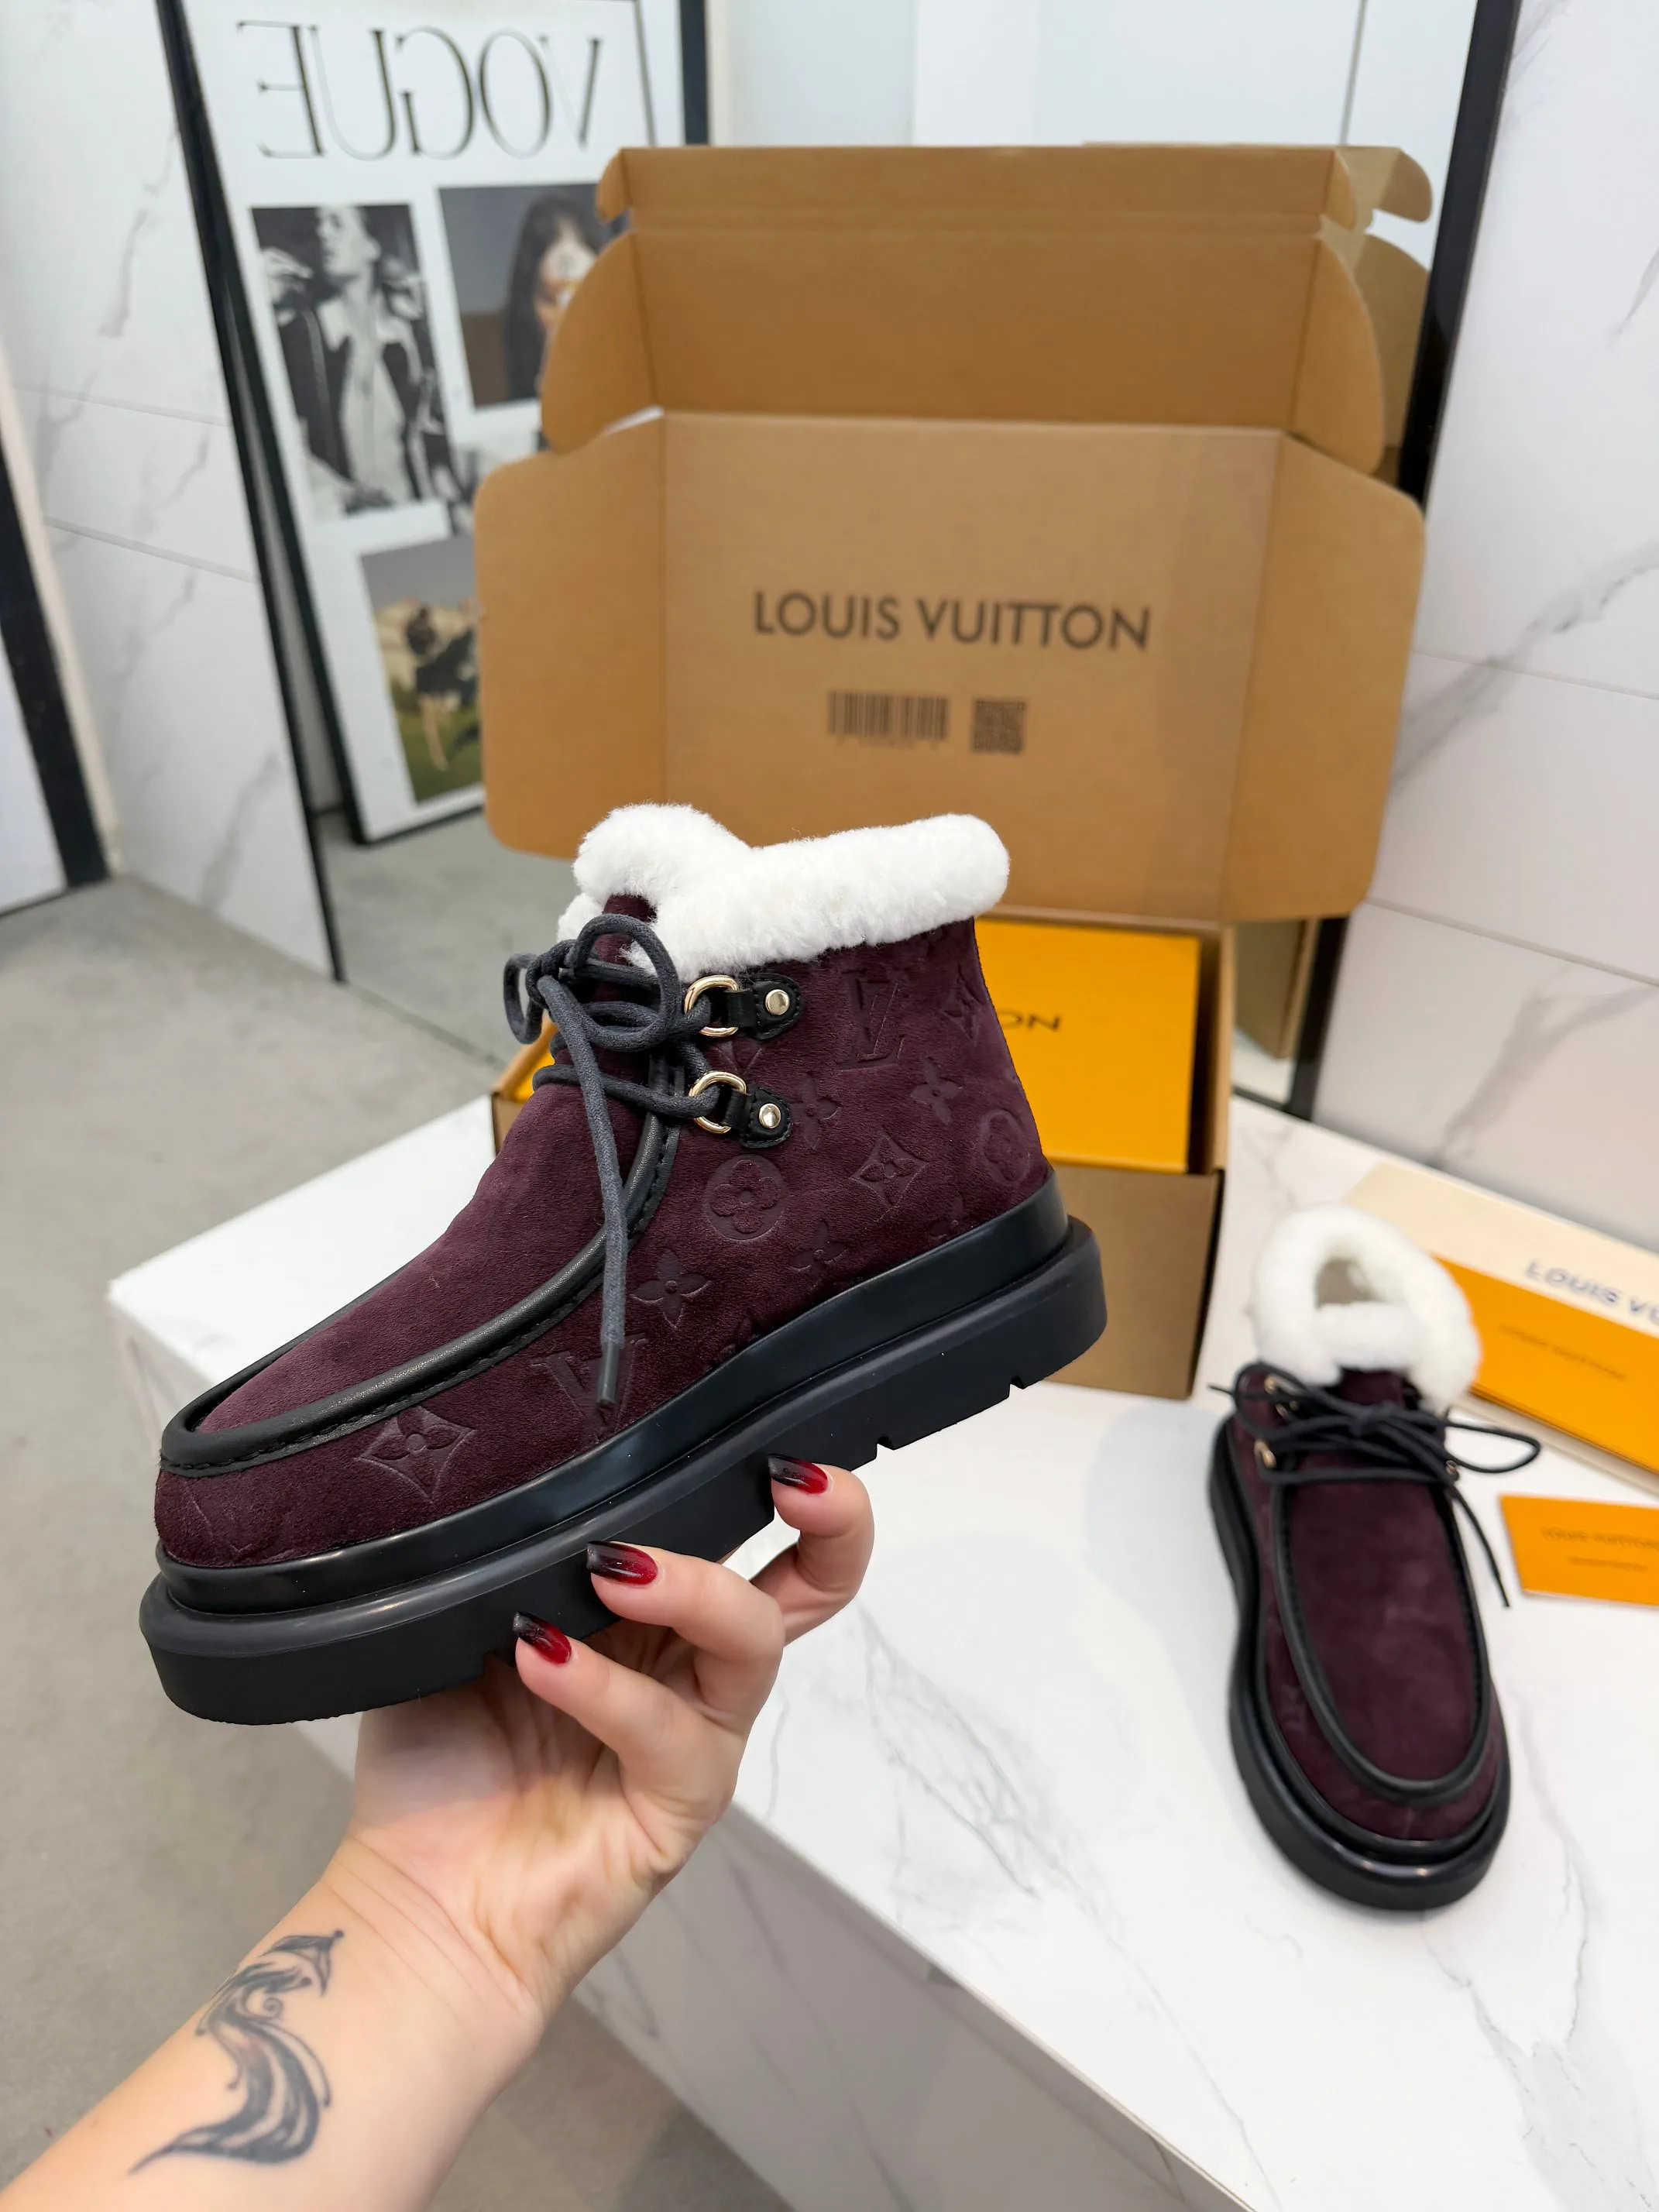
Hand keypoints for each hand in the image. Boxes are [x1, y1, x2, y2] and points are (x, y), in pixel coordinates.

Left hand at [329, 1463, 871, 2049]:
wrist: (414, 1905)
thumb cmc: (438, 1763)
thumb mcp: (465, 1623)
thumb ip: (515, 1558)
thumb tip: (533, 1471)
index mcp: (649, 1612)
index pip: (741, 1531)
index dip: (775, 1480)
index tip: (763, 1434)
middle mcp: (689, 1666)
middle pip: (812, 1585)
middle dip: (832, 1522)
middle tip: (793, 1477)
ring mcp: (693, 1738)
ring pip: (751, 1640)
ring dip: (692, 1587)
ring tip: (612, 1568)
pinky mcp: (680, 1807)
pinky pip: (666, 1731)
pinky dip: (605, 1687)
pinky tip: (539, 1659)